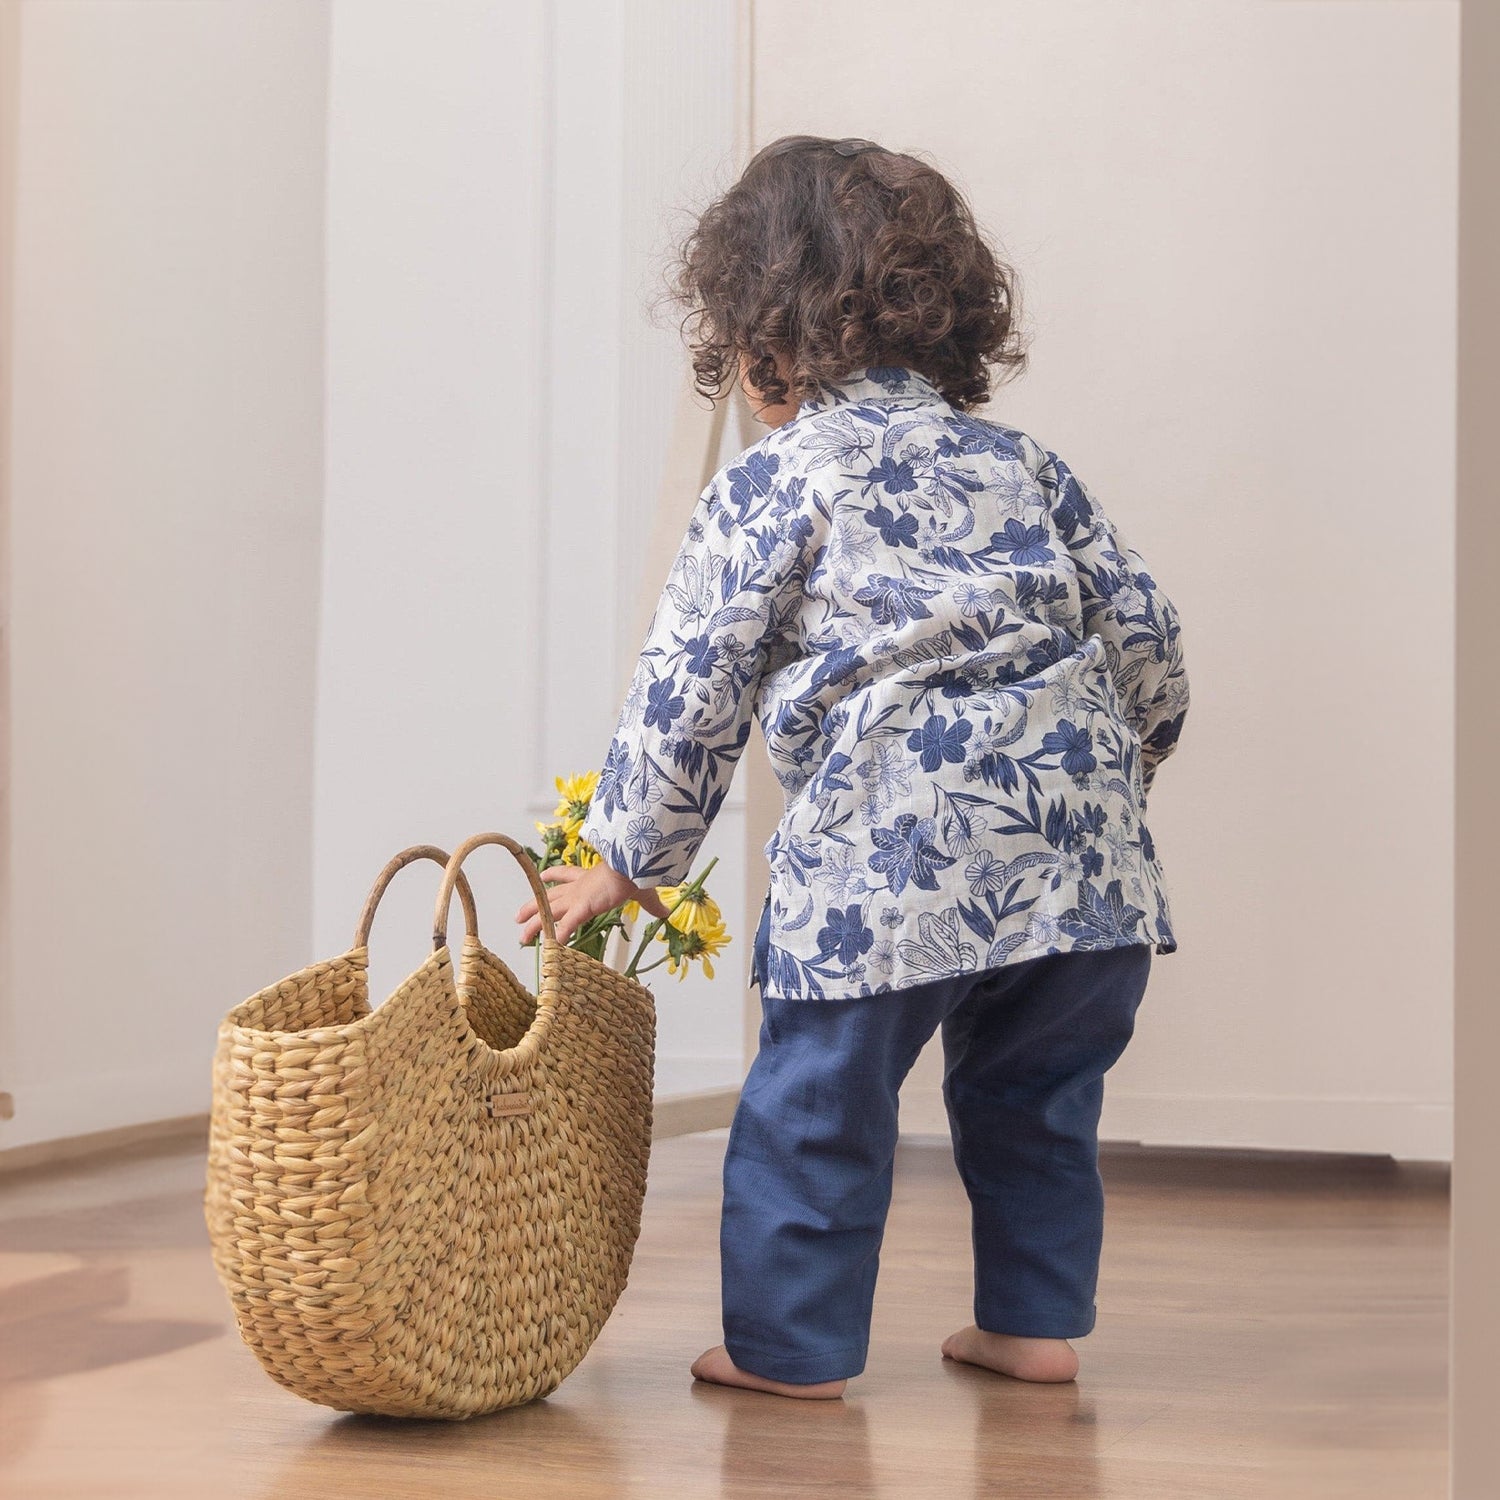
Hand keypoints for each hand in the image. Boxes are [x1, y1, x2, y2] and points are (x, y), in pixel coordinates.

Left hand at [514, 862, 669, 945]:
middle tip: (518, 915)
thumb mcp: (643, 890)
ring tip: (521, 936)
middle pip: (549, 897)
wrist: (631, 866)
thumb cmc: (634, 872)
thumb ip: (651, 903)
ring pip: (549, 913)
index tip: (543, 876)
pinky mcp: (581, 908)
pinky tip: (549, 950)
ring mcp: (577, 898)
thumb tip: (666, 911)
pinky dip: (556, 938)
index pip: (566, 875)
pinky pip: (565, 927)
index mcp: (589, 878)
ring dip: (534, 924)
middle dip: (534, 905)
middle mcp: (578, 888)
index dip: (553, 876)